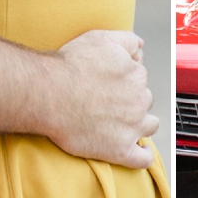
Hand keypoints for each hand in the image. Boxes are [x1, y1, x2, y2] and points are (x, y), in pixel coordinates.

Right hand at [46, 30, 157, 168]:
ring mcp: (132, 127)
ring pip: (149, 125)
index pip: (140, 77)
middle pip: (143, 100)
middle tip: (110, 102)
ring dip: (141, 124)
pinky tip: (138, 151)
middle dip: (132, 101)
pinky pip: (142, 159)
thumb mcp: (101, 38)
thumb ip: (127, 40)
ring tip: (125, 124)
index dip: (125, 79)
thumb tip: (141, 47)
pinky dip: (143, 156)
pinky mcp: (120, 150)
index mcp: (135, 75)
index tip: (112, 83)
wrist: (49, 94)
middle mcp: (139, 100)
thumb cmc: (70, 66)